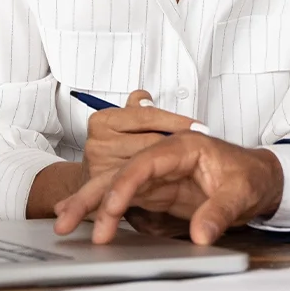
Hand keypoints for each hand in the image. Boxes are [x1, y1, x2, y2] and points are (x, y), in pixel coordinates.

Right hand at [53, 133, 283, 245]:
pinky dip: (103, 209)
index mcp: (183, 147)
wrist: (260, 179)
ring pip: (117, 186)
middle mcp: (164, 158)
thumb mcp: (242, 192)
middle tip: (67, 220)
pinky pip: (125, 200)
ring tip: (64, 222)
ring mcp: (158, 175)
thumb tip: (201, 235)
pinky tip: (82, 218)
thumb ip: (219, 212)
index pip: (146, 162)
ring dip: (91, 204)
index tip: (112, 209)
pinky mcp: (157, 192)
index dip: (125, 185)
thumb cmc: (251, 175)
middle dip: (93, 195)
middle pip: (122, 172)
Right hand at [82, 89, 196, 181]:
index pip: (147, 116)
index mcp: (103, 120)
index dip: (176, 121)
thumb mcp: (120, 121)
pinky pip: (142, 186)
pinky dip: (162, 182)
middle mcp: (99, 143)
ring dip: (173, 163)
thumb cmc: (111, 147)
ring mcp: (101, 168)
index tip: (199, 126)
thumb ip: (136, 107)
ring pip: (150, 163)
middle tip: (203, 144)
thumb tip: (146, 98)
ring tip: (193, 162)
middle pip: (151, 140)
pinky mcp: (107, 192)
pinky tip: (180, 180)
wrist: (86, 183)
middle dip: (177, 143)